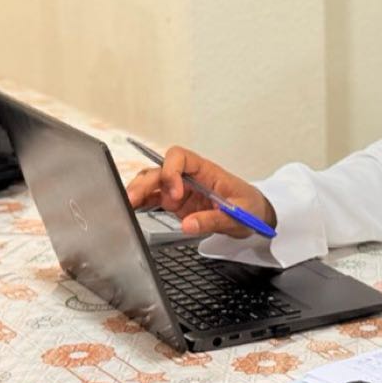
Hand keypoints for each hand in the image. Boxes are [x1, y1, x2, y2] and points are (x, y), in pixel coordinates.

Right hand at [124, 146, 275, 237]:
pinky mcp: (175, 204)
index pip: (180, 157)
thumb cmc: (250, 208)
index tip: (176, 195)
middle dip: (145, 182)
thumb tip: (188, 225)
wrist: (255, 216)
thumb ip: (214, 220)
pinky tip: (130, 210)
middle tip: (133, 200)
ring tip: (126, 206)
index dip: (172, 171)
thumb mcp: (239, 216)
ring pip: (152, 183)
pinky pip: (154, 200)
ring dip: (138, 191)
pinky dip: (141, 203)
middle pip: (160, 170)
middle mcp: (189, 177)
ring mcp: (180, 190)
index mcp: (206, 171)